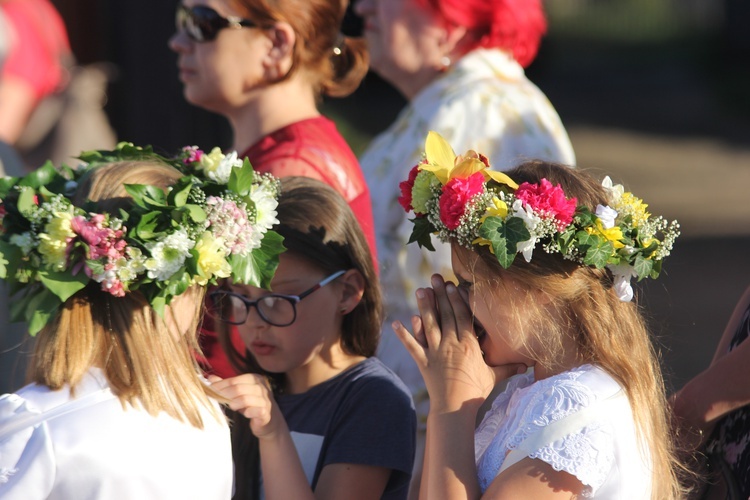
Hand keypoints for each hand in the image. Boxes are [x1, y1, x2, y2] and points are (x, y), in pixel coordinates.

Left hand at [209, 373, 282, 439]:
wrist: (269, 420)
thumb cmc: (251, 405)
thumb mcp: (239, 392)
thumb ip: (226, 385)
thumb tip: (210, 378)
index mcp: (255, 379)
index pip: (234, 380)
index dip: (220, 386)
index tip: (209, 391)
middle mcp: (262, 387)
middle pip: (238, 388)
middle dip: (223, 394)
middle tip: (214, 400)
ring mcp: (265, 400)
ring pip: (245, 399)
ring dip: (233, 403)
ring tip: (229, 407)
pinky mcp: (266, 413)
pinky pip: (255, 410)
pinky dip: (247, 412)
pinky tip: (245, 414)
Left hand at [392, 274, 494, 413]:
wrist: (454, 409)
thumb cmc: (475, 392)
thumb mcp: (493, 377)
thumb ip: (507, 368)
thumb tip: (527, 366)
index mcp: (468, 345)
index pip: (462, 316)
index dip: (456, 299)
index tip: (452, 285)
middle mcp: (451, 344)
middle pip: (445, 315)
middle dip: (440, 295)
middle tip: (434, 278)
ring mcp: (436, 352)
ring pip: (429, 325)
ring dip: (424, 307)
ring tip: (420, 290)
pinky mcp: (423, 362)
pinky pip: (412, 346)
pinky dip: (404, 334)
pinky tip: (395, 323)